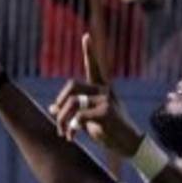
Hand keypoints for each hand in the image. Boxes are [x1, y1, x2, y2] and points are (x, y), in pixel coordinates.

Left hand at [48, 34, 142, 156]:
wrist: (129, 147)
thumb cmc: (111, 134)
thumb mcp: (89, 121)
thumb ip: (73, 112)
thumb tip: (52, 107)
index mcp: (102, 90)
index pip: (95, 67)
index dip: (90, 52)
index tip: (86, 36)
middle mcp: (104, 90)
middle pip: (72, 85)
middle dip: (60, 102)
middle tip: (57, 118)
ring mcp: (106, 99)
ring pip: (73, 102)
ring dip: (62, 119)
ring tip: (64, 133)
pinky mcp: (106, 111)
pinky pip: (79, 116)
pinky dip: (72, 127)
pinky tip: (72, 136)